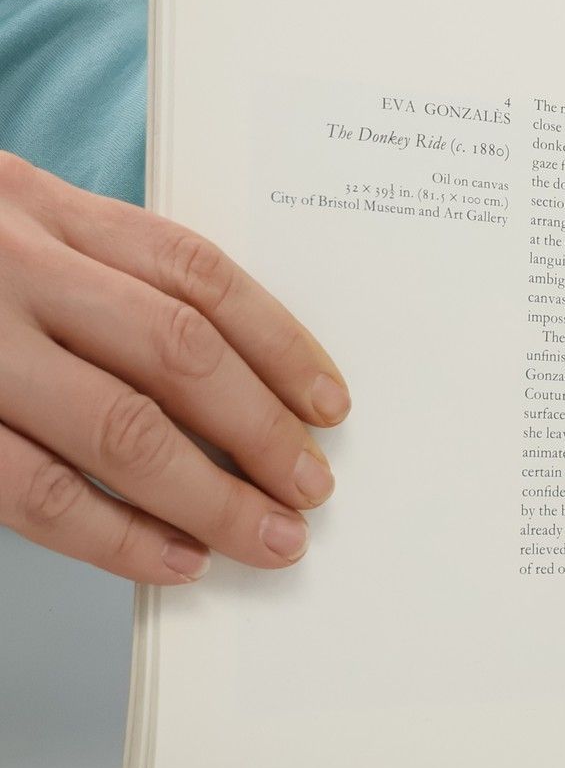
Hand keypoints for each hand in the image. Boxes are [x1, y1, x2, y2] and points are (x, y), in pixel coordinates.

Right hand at [0, 153, 348, 584]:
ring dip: (207, 495)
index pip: (197, 272)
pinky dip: (112, 535)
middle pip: (175, 352)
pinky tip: (172, 559)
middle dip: (260, 429)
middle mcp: (8, 268)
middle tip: (313, 488)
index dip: (279, 342)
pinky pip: (28, 490)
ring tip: (267, 537)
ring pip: (114, 428)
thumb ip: (98, 268)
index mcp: (41, 208)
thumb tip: (232, 369)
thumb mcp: (5, 218)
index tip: (329, 403)